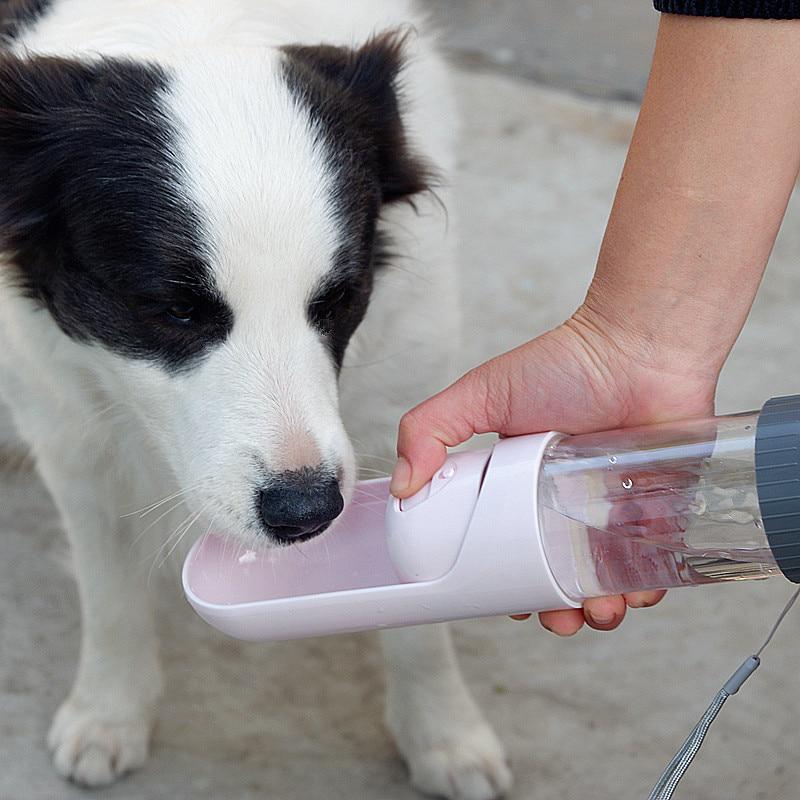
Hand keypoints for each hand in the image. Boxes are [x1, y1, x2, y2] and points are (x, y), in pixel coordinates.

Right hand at [391, 305, 717, 635]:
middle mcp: (568, 500)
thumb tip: (402, 487)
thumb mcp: (481, 395)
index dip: (506, 581)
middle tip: (559, 619)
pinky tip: (637, 593)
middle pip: (559, 572)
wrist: (637, 347)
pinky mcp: (659, 508)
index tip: (509, 605)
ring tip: (599, 612)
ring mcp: (615, 507)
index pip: (509, 545)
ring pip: (606, 577)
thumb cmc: (564, 365)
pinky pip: (655, 562)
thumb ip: (429, 429)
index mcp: (523, 485)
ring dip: (601, 608)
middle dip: (557, 608)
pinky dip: (646, 586)